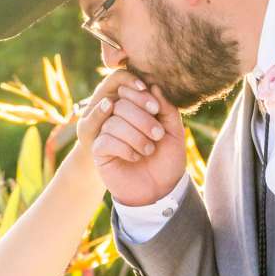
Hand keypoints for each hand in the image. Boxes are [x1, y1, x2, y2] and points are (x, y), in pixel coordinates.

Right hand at [83, 70, 189, 208]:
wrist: (161, 190)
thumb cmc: (167, 160)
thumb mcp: (174, 131)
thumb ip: (166, 108)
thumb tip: (154, 85)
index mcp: (135, 110)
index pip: (128, 90)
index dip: (140, 96)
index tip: (156, 110)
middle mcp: (118, 119)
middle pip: (120, 104)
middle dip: (141, 118)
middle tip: (158, 135)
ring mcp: (107, 135)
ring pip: (113, 122)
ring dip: (135, 136)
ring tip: (149, 150)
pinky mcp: (100, 152)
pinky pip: (106, 140)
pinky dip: (124, 148)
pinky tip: (135, 157)